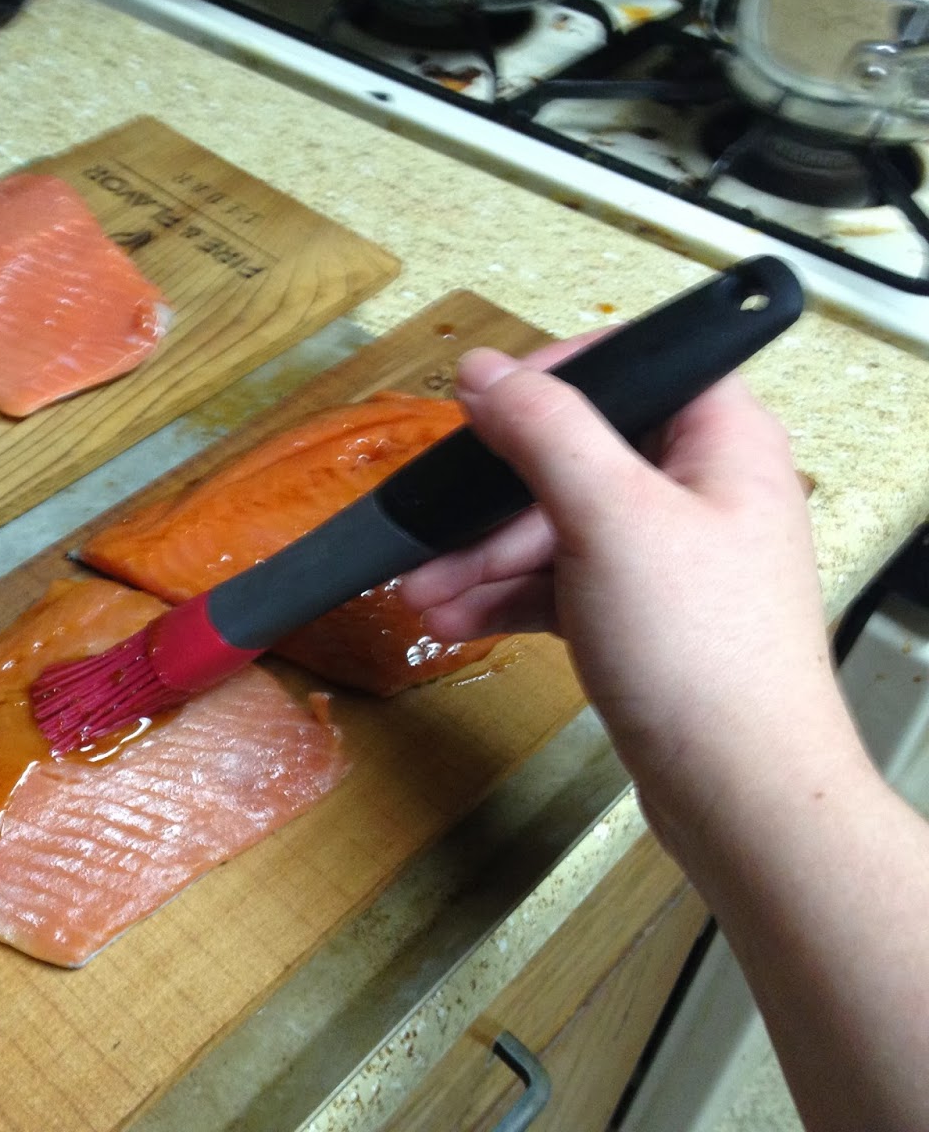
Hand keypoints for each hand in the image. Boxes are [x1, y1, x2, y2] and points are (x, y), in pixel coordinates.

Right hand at [400, 337, 863, 840]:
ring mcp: (666, 557)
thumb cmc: (705, 655)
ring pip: (553, 528)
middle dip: (490, 503)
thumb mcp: (610, 517)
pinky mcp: (638, 614)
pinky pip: (555, 584)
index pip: (632, 368)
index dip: (554, 381)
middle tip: (433, 532)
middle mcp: (698, 490)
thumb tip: (484, 370)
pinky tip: (454, 620)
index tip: (485, 412)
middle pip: (572, 458)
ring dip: (480, 559)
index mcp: (719, 441)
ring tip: (423, 593)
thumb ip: (544, 430)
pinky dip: (504, 599)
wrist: (734, 789)